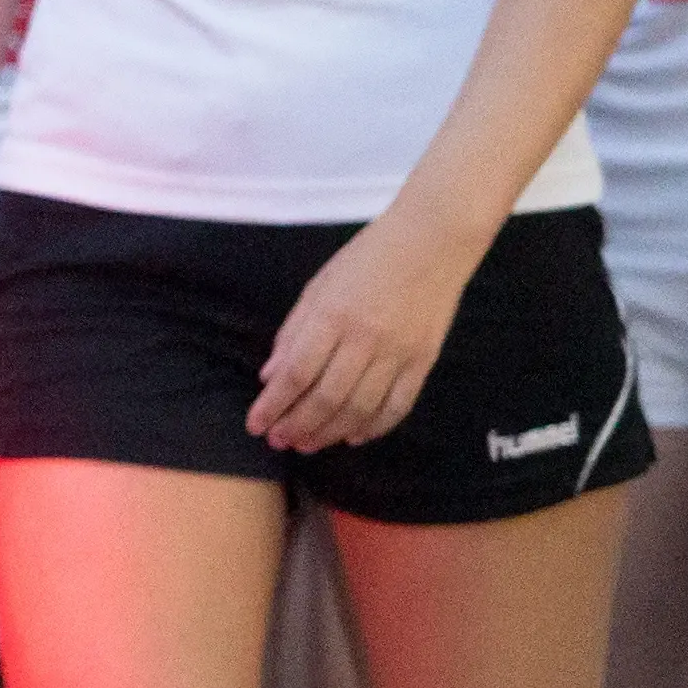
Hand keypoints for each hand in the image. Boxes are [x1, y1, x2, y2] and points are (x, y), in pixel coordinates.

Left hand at [250, 205, 476, 452]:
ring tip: (308, 444)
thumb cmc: (366, 259)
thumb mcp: (318, 287)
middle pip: (326, 398)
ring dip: (329, 432)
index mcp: (332, 316)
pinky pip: (398, 405)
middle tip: (278, 442)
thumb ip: (293, 332)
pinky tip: (353, 436)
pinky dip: (375, 427)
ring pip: (360, 408)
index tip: (255, 424)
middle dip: (297, 426)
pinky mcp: (425, 361)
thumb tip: (270, 376)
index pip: (295, 373)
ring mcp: (398, 353)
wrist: (432, 243)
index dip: (273, 405)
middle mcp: (365, 339)